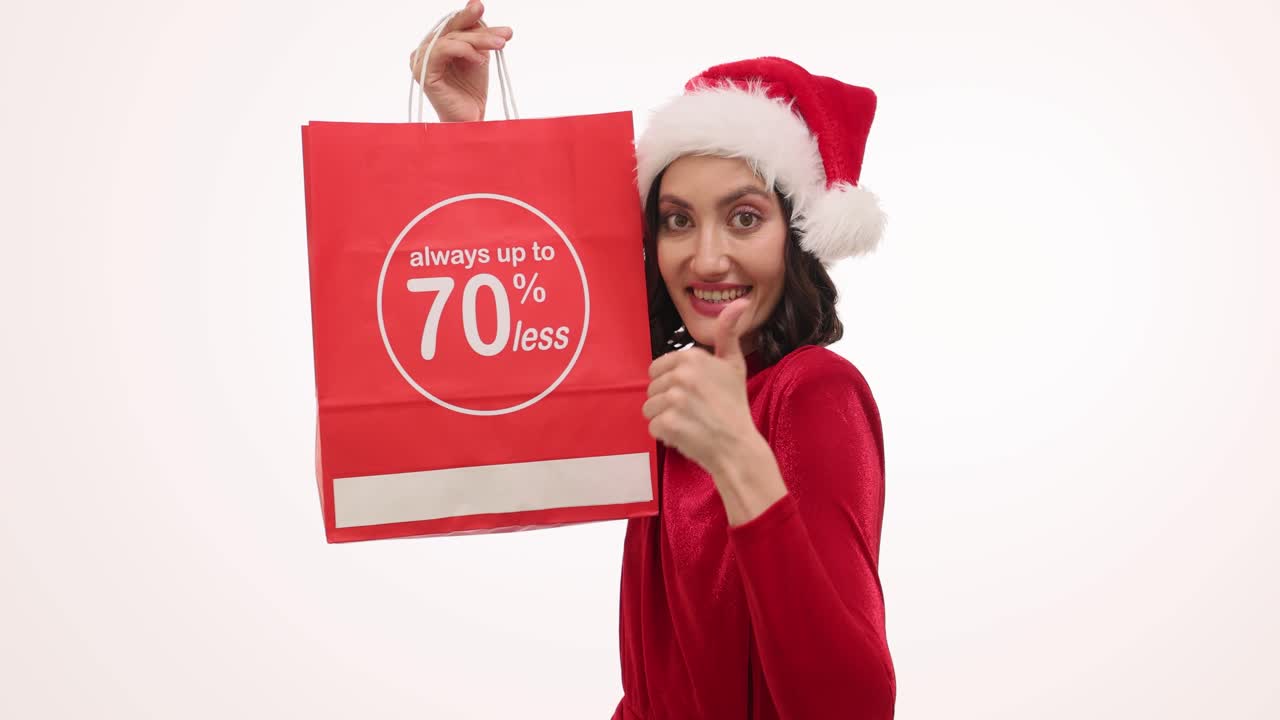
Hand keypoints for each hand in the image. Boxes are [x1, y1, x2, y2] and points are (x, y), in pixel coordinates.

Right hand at [407, 0, 513, 121]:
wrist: (469, 121)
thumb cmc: (471, 91)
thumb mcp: (478, 55)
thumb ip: (476, 33)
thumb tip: (476, 5)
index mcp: (435, 43)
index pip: (455, 24)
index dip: (474, 19)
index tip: (499, 24)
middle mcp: (424, 49)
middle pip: (453, 28)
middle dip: (482, 29)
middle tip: (506, 34)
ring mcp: (420, 60)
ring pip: (450, 37)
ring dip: (478, 39)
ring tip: (499, 46)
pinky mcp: (423, 73)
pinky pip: (442, 50)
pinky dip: (464, 50)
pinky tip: (480, 59)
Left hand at [643, 298, 758, 476]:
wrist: (738, 446)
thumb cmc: (734, 405)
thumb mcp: (733, 364)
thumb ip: (728, 332)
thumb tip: (739, 303)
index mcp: (692, 357)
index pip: (657, 369)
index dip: (671, 383)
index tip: (693, 393)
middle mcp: (681, 374)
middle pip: (652, 389)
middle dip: (667, 402)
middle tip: (694, 410)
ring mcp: (673, 399)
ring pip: (649, 408)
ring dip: (665, 418)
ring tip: (690, 422)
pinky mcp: (667, 422)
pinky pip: (652, 426)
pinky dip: (666, 435)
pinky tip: (686, 434)